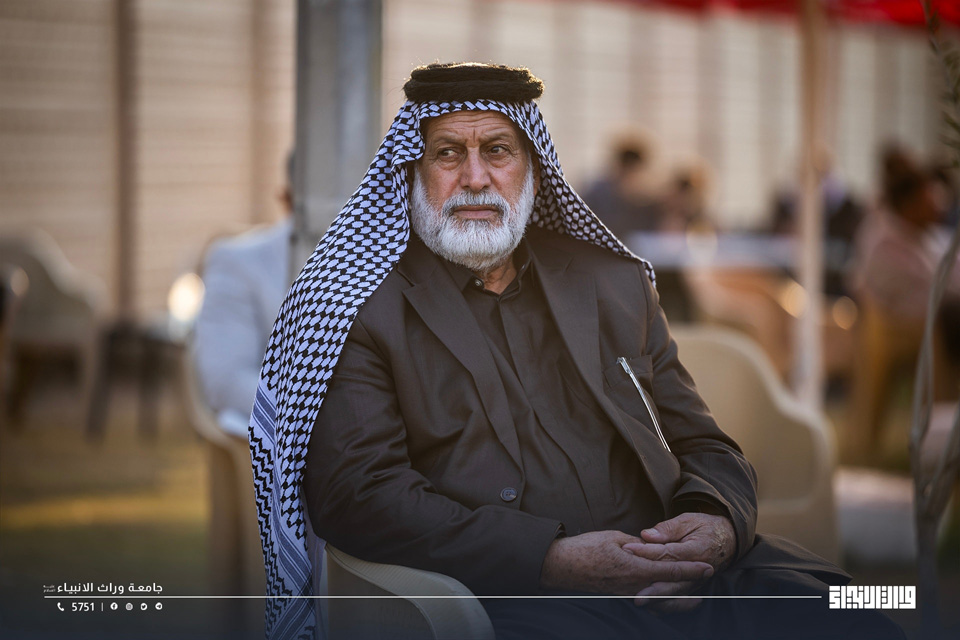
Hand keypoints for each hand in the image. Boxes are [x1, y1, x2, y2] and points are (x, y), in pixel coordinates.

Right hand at [539, 530, 713, 595]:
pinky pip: (647, 603)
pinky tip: (668, 600)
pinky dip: (662, 603)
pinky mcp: (620, 597)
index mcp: (635, 569)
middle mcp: (634, 586)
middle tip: (708, 578)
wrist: (562, 566)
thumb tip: (652, 546)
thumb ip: (637, 545)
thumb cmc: (586, 549)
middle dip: (691, 584)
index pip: (670, 569)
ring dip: (680, 599)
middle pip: (671, 589)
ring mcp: (627, 594)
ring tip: (696, 598)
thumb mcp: (615, 538)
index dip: (691, 569)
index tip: (707, 566)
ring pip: (661, 601)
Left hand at [622, 512, 734, 611]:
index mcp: (698, 550)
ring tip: (638, 599)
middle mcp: (698, 570)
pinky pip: (677, 599)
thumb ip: (668, 528)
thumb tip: (647, 535)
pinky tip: (649, 606)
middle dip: (649, 583)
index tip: (627, 548)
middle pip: (671, 579)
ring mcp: (696, 582)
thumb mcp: (689, 520)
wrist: (728, 540)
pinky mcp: (692, 588)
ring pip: (674, 592)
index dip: (646, 551)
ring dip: (656, 597)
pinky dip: (664, 604)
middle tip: (628, 582)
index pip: (668, 553)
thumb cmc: (705, 527)